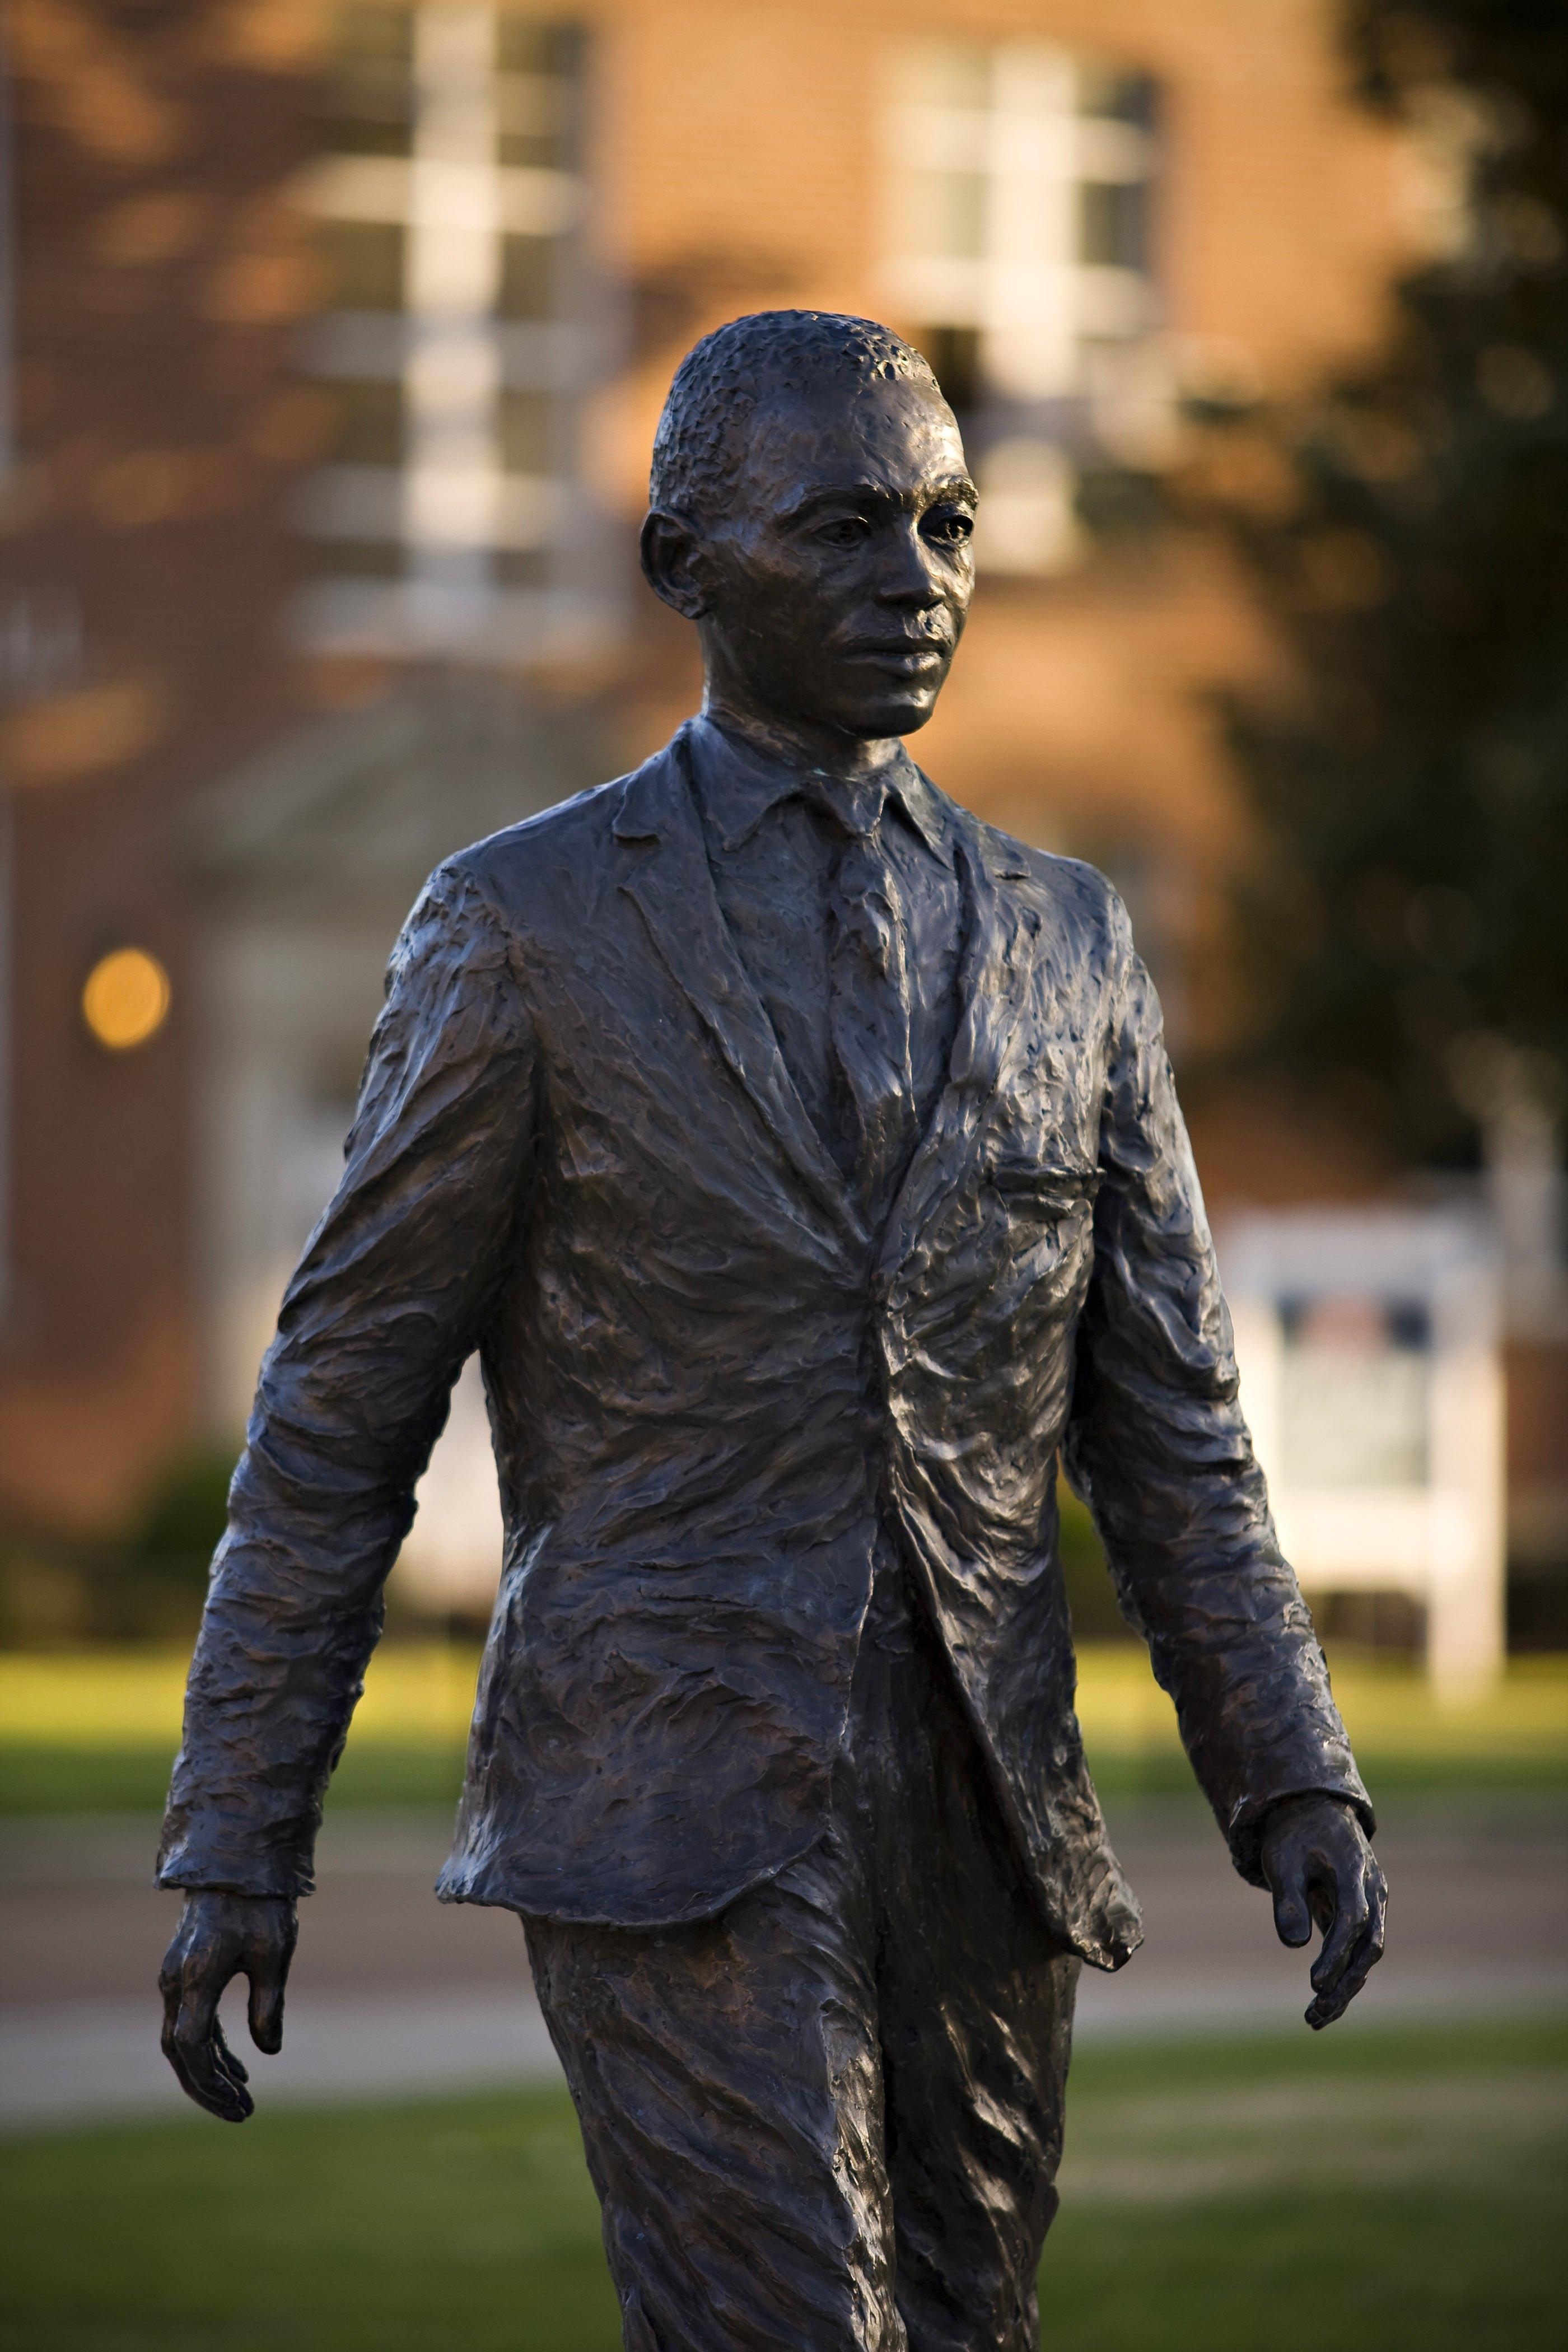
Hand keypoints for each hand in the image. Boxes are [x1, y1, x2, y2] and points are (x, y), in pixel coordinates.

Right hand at [159, 1891, 297, 2120]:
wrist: (236, 1858)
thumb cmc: (260, 1903)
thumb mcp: (274, 1951)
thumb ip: (267, 2003)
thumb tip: (269, 2051)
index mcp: (196, 1978)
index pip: (192, 2047)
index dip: (212, 2083)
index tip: (241, 2105)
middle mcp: (176, 1981)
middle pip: (180, 2051)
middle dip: (208, 2087)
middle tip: (243, 2112)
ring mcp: (176, 1976)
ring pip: (182, 2039)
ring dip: (209, 2071)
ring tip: (243, 2097)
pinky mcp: (185, 1970)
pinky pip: (190, 2020)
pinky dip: (211, 2047)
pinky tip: (238, 2067)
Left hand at [1260, 1794, 1386, 2029]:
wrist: (1313, 1812)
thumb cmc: (1294, 1835)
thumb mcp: (1282, 1859)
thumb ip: (1288, 1898)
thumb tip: (1294, 1945)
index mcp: (1354, 1871)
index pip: (1352, 1920)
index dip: (1335, 1954)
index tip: (1314, 1983)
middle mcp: (1372, 1891)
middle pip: (1367, 1945)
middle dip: (1345, 1982)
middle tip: (1315, 2011)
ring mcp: (1371, 1905)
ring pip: (1366, 1954)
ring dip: (1345, 1987)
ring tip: (1314, 2019)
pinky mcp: (1361, 1916)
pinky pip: (1357, 1951)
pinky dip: (1342, 1976)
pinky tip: (1321, 2004)